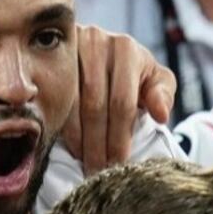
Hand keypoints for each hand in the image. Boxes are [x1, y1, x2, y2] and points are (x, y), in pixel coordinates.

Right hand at [63, 26, 176, 173]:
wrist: (104, 51)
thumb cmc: (135, 72)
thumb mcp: (155, 79)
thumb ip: (162, 95)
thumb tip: (162, 115)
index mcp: (126, 49)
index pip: (122, 102)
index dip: (119, 137)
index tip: (118, 163)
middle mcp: (97, 42)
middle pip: (95, 104)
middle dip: (98, 143)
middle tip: (98, 171)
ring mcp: (70, 48)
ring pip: (73, 103)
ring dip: (79, 138)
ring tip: (85, 163)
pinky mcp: (50, 57)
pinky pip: (55, 98)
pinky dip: (63, 125)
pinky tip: (70, 144)